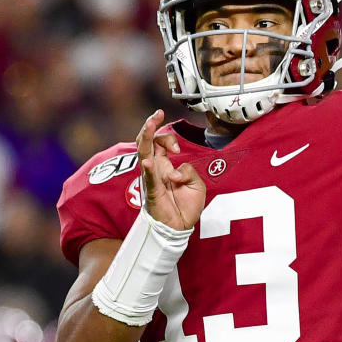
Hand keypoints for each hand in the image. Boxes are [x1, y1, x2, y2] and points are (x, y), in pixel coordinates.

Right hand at [136, 110, 205, 229]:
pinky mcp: (153, 192)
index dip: (168, 139)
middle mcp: (155, 169)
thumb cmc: (185, 205)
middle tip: (156, 114)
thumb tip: (176, 171)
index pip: (159, 143)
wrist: (180, 227)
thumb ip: (189, 171)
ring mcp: (152, 179)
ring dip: (146, 139)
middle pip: (147, 142)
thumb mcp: (197, 183)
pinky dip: (148, 169)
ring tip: (149, 125)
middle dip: (150, 126)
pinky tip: (148, 162)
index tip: (177, 149)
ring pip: (144, 154)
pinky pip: (149, 178)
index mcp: (164, 165)